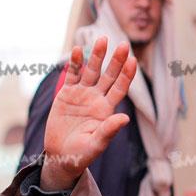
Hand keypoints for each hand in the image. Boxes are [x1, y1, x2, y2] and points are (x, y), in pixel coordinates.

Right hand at [41, 36, 136, 190]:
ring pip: (91, 72)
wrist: (63, 156)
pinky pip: (72, 75)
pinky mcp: (66, 94)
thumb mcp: (97, 143)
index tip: (133, 61)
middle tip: (124, 44)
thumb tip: (125, 118)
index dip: (127, 75)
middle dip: (116, 61)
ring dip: (97, 56)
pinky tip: (79, 49)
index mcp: (107, 109)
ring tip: (102, 39)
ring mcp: (82, 95)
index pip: (120, 88)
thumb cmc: (83, 153)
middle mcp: (97, 99)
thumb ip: (109, 130)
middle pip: (109, 76)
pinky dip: (75, 63)